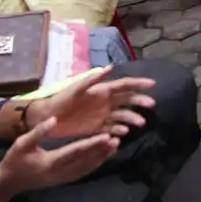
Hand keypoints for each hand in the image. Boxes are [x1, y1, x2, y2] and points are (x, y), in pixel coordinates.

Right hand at [0, 115, 120, 199]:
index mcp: (51, 162)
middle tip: (116, 139)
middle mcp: (60, 172)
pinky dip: (93, 165)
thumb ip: (39, 132)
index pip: (76, 152)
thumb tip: (54, 119)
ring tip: (114, 147)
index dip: (92, 144)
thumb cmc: (14, 161)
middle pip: (85, 161)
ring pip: (86, 168)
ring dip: (100, 158)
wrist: (7, 183)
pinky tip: (101, 158)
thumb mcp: (22, 143)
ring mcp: (62, 179)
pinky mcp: (62, 181)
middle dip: (102, 151)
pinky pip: (81, 173)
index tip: (107, 136)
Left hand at [24, 66, 156, 142]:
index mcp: (101, 91)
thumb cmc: (60, 100)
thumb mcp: (75, 88)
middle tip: (151, 105)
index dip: (138, 84)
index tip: (153, 84)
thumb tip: (109, 67)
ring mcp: (102, 116)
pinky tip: (124, 133)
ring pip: (122, 116)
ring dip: (132, 118)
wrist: (47, 118)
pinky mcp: (96, 128)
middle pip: (127, 100)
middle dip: (140, 101)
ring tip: (139, 124)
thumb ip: (91, 79)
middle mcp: (105, 102)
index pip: (123, 85)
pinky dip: (120, 130)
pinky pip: (112, 128)